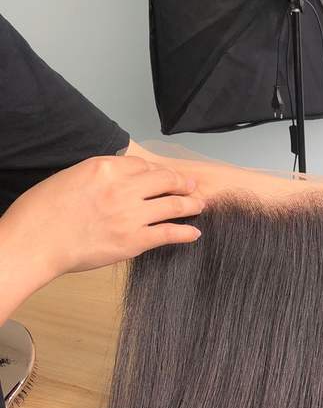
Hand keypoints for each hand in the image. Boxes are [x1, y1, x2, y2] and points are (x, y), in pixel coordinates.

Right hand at [2, 154, 203, 284]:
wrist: (37, 241)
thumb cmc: (44, 211)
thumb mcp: (72, 177)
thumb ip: (101, 176)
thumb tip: (121, 179)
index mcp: (106, 167)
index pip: (143, 165)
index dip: (158, 172)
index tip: (165, 177)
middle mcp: (123, 188)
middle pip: (164, 181)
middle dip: (182, 183)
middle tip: (192, 187)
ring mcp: (131, 215)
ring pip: (173, 205)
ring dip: (191, 204)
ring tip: (200, 205)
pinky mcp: (134, 241)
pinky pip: (169, 233)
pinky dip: (186, 232)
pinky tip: (195, 232)